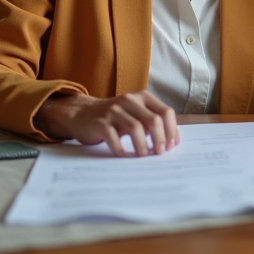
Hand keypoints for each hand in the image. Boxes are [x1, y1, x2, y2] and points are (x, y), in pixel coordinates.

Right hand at [35, 91, 179, 156]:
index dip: (171, 130)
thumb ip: (152, 122)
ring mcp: (113, 109)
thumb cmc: (115, 118)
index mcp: (143, 97)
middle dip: (160, 139)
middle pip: (154, 120)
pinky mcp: (100, 121)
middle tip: (159, 153)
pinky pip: (113, 136)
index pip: (166, 112)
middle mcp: (130, 100)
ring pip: (135, 127)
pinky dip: (120, 148)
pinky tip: (123, 154)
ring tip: (143, 155)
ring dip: (142, 145)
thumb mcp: (136, 114)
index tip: (171, 146)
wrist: (82, 113)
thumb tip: (171, 141)